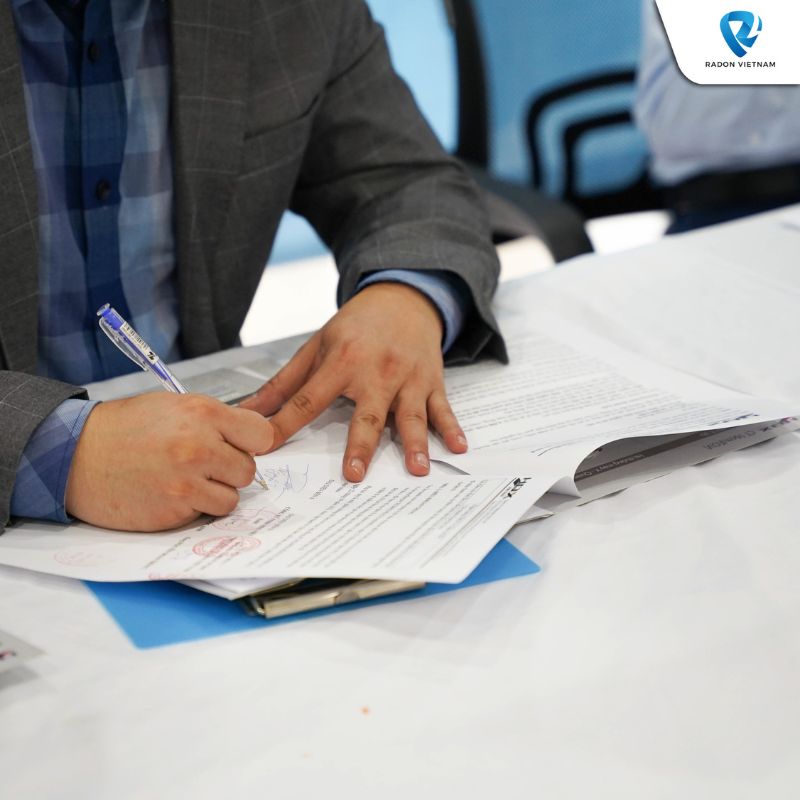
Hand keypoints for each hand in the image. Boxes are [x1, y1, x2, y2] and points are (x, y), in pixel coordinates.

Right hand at [65, 393, 272, 530]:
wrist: (75, 455)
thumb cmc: (123, 429)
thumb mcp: (173, 407)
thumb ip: (214, 420)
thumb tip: (251, 437)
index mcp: (202, 414)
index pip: (261, 434)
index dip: (251, 442)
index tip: (240, 446)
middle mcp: (198, 446)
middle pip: (248, 470)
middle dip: (230, 470)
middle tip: (204, 465)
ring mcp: (187, 481)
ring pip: (232, 497)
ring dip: (215, 493)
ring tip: (186, 480)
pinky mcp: (174, 510)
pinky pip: (206, 514)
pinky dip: (195, 508)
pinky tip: (171, 493)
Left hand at [239, 282, 467, 480]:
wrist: (402, 298)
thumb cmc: (355, 327)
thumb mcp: (316, 347)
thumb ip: (285, 384)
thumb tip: (246, 410)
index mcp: (341, 361)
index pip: (308, 400)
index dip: (285, 425)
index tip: (268, 449)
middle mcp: (376, 371)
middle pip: (367, 414)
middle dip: (361, 444)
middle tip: (355, 474)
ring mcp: (407, 378)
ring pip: (411, 415)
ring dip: (415, 443)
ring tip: (417, 469)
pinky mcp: (431, 382)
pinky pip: (443, 408)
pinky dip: (452, 428)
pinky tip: (458, 447)